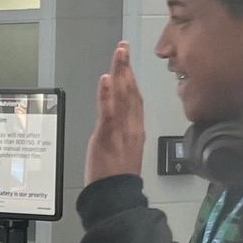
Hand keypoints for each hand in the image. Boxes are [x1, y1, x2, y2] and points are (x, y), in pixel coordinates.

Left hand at [86, 44, 145, 185]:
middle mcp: (131, 126)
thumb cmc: (117, 177)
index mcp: (136, 129)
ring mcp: (120, 130)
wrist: (116, 196)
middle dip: (127, 67)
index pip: (135, 97)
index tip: (128, 59)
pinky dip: (107, 94)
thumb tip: (119, 121)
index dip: (132, 76)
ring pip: (122, 96)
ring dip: (120, 72)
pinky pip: (108, 112)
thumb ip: (124, 132)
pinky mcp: (107, 136)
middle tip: (123, 46)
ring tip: (118, 53)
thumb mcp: (125, 150)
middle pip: (131, 91)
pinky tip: (106, 78)